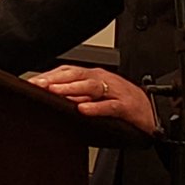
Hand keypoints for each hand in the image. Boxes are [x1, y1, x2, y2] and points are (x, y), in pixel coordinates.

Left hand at [29, 66, 156, 134]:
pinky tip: (82, 110)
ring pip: (91, 86)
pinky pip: (109, 105)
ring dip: (72, 88)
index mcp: (94, 77)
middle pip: (77, 74)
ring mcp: (115, 92)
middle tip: (38, 85)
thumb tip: (53, 96)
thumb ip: (77, 95)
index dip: (49, 75)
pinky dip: (95, 107)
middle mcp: (103, 80)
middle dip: (55, 79)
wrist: (153, 113)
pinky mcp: (126, 107)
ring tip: (56, 92)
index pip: (68, 71)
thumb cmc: (123, 105)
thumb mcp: (98, 98)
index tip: (31, 83)